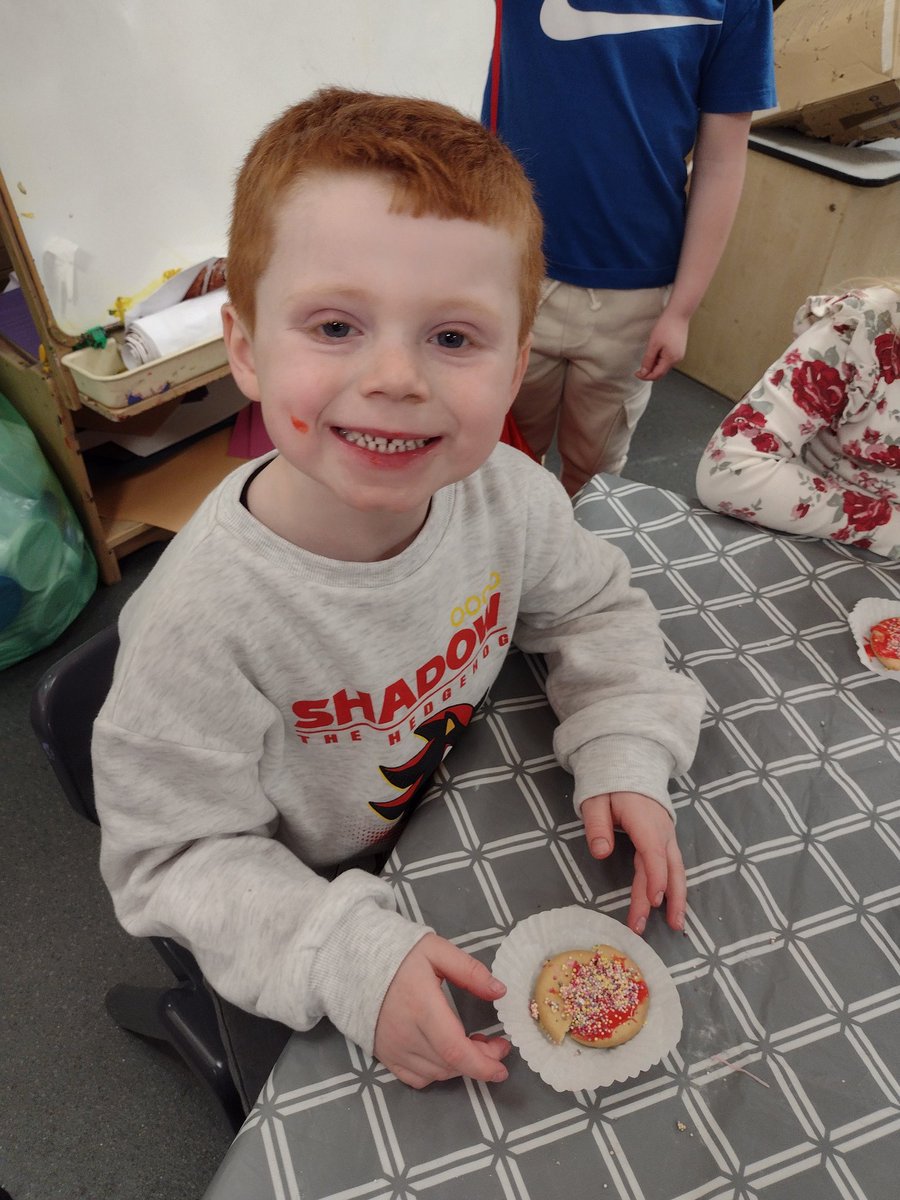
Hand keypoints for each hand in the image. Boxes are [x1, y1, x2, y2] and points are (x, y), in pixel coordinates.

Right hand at [374, 933, 511, 1088]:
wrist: (353, 963)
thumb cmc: (398, 955)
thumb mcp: (436, 950)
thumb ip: (469, 970)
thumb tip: (500, 991)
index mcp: (421, 1008)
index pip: (455, 1050)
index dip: (483, 1064)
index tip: (503, 1065)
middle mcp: (406, 1035)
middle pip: (451, 1064)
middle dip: (481, 1061)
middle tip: (495, 1044)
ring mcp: (393, 1050)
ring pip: (437, 1074)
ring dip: (461, 1066)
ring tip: (474, 1044)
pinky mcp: (385, 1056)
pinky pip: (417, 1078)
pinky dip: (438, 1072)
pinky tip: (446, 1054)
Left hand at [581, 792, 685, 934]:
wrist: (630, 764)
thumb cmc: (611, 784)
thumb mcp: (595, 800)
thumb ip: (597, 825)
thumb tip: (601, 852)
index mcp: (644, 821)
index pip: (653, 853)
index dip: (655, 878)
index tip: (655, 901)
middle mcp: (662, 831)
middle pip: (666, 868)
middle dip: (662, 899)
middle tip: (645, 926)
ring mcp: (667, 836)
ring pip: (676, 870)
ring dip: (677, 898)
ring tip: (676, 926)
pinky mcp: (666, 841)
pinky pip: (673, 866)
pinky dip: (675, 887)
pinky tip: (674, 908)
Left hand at [635, 308, 689, 381]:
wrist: (678, 313)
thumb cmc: (666, 326)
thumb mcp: (653, 344)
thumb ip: (648, 360)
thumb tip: (644, 373)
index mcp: (671, 359)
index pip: (657, 375)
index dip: (645, 376)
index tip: (636, 373)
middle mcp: (677, 359)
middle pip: (661, 371)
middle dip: (649, 372)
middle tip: (638, 368)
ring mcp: (679, 354)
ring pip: (664, 365)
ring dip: (654, 365)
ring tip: (647, 356)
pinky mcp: (678, 349)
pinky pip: (667, 359)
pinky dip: (659, 359)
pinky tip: (654, 352)